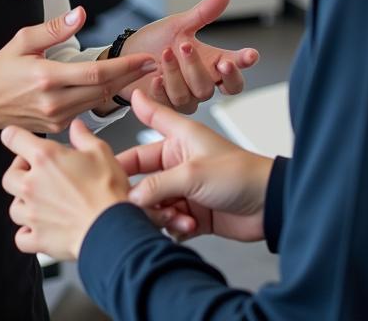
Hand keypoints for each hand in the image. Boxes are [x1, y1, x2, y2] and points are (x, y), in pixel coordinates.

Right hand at [0, 8, 155, 135]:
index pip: (96, 73)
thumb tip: (80, 14)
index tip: (145, 58)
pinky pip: (86, 110)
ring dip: (120, 87)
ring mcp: (57, 118)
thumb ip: (54, 28)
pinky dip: (102, 97)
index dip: (125, 66)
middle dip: (131, 76)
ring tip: (139, 72)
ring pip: (98, 101)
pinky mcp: (57, 127)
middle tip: (152, 63)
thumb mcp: (23, 41)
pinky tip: (113, 86)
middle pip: (104, 89)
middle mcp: (55, 101)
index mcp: (48, 77)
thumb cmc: (0, 71)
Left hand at [1, 120, 129, 260]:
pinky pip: (21, 237)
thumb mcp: (101, 151)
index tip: (15, 138)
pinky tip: (39, 227)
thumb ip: (83, 136)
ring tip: (39, 201)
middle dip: (19, 172)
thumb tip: (76, 127)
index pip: (13, 138)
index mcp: (45, 158)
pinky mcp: (38, 238)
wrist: (111, 228)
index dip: (13, 135)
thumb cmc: (107, 192)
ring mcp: (32, 213)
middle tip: (34, 172)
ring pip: (14, 207)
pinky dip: (27, 233)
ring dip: (24, 203)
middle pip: (8, 176)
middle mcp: (33, 185)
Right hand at [116, 89, 273, 241]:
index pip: (139, 145)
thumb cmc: (239, 173)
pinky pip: (170, 222)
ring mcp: (184, 189)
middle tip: (139, 206)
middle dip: (141, 196)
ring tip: (178, 217)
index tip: (97, 159)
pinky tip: (189, 226)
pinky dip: (175, 227)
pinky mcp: (193, 213)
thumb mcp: (192, 173)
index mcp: (178, 141)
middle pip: (143, 180)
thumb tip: (128, 195)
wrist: (269, 205)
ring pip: (155, 205)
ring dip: (162, 214)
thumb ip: (156, 184)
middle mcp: (178, 164)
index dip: (120, 154)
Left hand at [117, 0, 259, 113]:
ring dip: (176, 73)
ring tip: (164, 54)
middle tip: (186, 46)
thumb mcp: (178, 24)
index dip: (243, 64)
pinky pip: (170, 104)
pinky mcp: (167, 106)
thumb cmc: (156, 41)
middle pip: (212, 86)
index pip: (233, 69)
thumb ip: (203, 14)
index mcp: (211, 62)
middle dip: (197, 67)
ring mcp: (186, 97)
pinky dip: (162, 89)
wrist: (128, 55)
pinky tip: (155, 77)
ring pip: (191, 95)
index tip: (250, 55)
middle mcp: (202, 82)